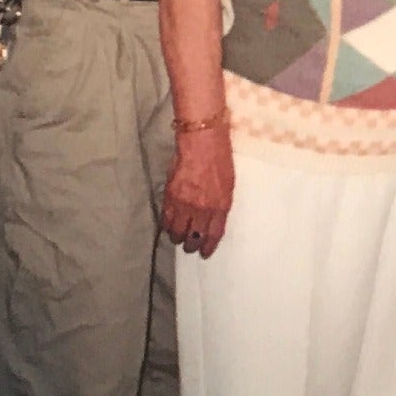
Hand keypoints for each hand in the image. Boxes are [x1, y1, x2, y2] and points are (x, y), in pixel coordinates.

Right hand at [161, 128, 232, 257]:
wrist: (202, 142)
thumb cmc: (220, 159)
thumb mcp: (228, 185)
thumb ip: (220, 204)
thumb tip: (212, 218)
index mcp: (221, 206)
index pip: (214, 234)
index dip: (208, 247)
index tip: (205, 253)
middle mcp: (202, 209)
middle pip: (194, 238)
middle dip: (192, 245)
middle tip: (190, 247)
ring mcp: (184, 204)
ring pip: (177, 233)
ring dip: (178, 238)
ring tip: (179, 238)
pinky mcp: (170, 197)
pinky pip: (166, 220)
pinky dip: (167, 226)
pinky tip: (169, 227)